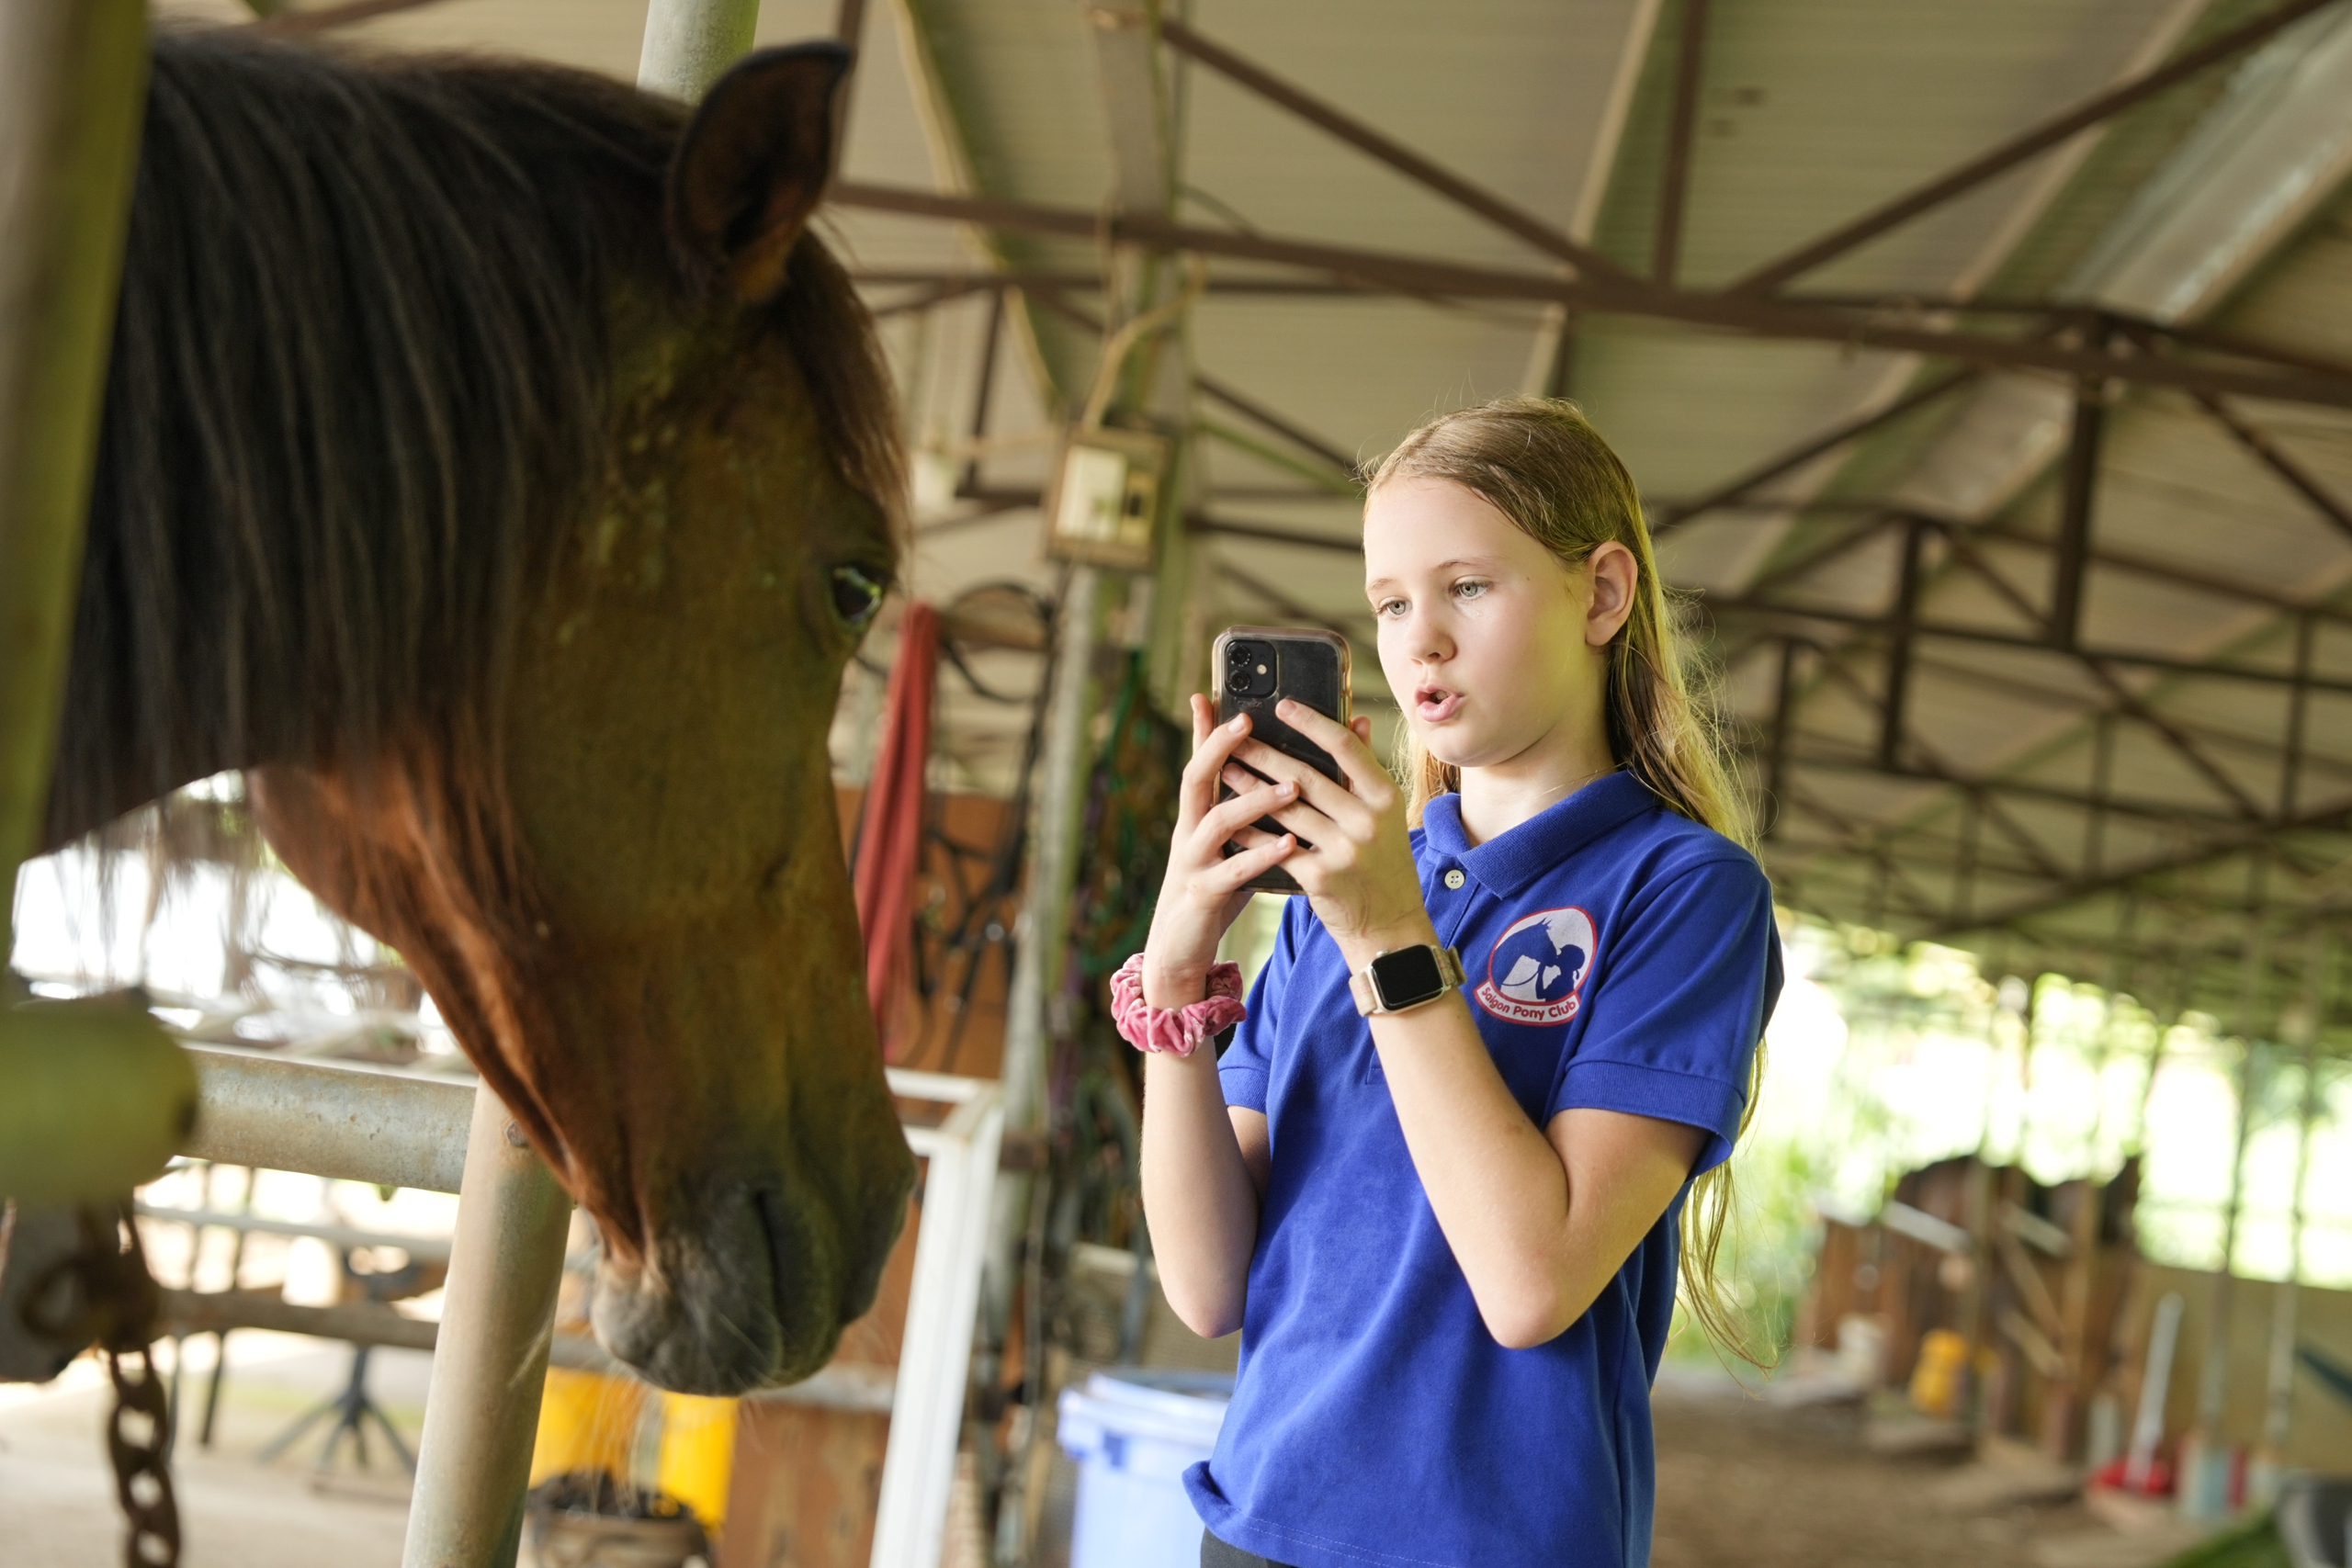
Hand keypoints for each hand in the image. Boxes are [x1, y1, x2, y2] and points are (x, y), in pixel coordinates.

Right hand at [1140, 694, 1303, 1005]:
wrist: (1181, 950)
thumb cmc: (1218, 889)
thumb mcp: (1232, 843)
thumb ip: (1254, 811)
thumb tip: (1287, 774)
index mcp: (1198, 816)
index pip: (1201, 763)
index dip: (1205, 729)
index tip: (1212, 692)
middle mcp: (1189, 832)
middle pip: (1195, 778)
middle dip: (1218, 747)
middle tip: (1247, 720)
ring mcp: (1192, 863)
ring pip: (1216, 822)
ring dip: (1253, 800)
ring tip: (1290, 785)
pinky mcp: (1202, 895)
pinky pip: (1232, 871)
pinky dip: (1261, 855)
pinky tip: (1290, 845)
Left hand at [1218, 700, 1431, 957]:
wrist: (1389, 926)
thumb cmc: (1383, 864)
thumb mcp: (1386, 816)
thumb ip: (1367, 768)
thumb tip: (1357, 719)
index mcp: (1385, 798)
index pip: (1345, 748)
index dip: (1312, 723)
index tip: (1282, 705)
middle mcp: (1367, 821)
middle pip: (1306, 776)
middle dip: (1265, 753)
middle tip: (1234, 736)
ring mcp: (1344, 850)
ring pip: (1285, 809)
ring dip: (1249, 787)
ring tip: (1225, 769)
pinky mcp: (1320, 877)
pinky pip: (1276, 845)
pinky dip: (1251, 830)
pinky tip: (1230, 816)